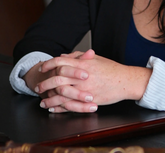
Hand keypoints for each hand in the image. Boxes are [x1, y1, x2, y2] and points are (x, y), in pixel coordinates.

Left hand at [36, 50, 151, 113]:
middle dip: (45, 83)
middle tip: (38, 86)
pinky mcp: (88, 101)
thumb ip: (79, 56)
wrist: (125, 80)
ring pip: (61, 94)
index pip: (61, 62)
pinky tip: (54, 108)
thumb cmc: (112, 69)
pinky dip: (60, 108)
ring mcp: (85, 89)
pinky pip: (70, 105)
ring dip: (50, 98)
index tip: (42, 68)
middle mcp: (82, 76)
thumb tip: (64, 56)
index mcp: (84, 64)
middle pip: (57, 78)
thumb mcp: (96, 58)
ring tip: (43, 101)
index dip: (49, 64)